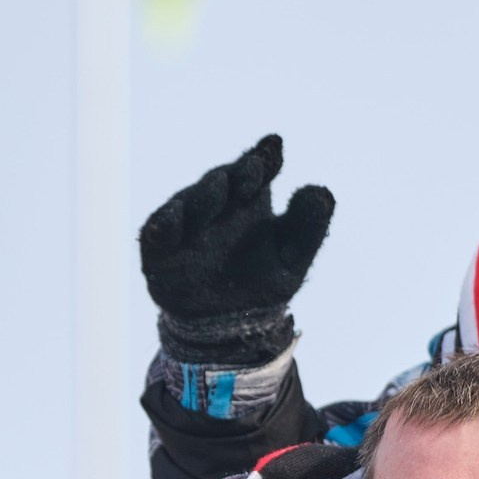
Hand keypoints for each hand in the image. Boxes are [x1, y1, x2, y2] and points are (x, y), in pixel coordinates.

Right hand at [139, 134, 335, 341]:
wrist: (228, 329)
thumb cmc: (261, 285)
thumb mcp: (292, 260)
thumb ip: (308, 227)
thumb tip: (320, 191)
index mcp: (247, 199)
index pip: (256, 170)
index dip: (264, 158)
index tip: (274, 148)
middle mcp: (215, 205)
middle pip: (223, 182)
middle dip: (236, 174)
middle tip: (253, 168)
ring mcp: (185, 225)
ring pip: (190, 203)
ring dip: (204, 195)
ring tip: (220, 188)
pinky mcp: (159, 250)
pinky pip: (157, 234)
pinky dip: (163, 226)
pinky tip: (169, 223)